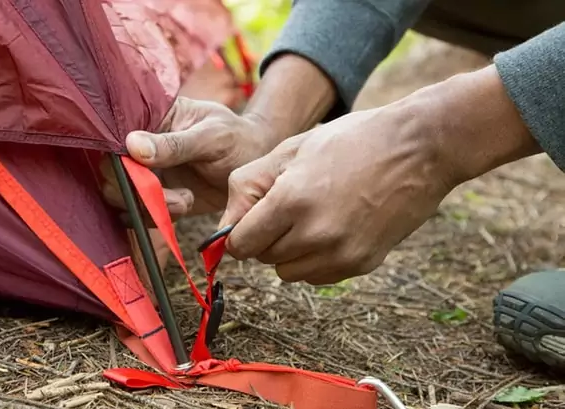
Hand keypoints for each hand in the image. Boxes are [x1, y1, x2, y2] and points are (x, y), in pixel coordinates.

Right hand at [101, 97, 276, 217]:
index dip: (119, 160)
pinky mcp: (153, 197)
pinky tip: (183, 207)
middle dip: (139, 191)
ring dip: (152, 207)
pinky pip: (137, 214)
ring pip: (123, 197)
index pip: (114, 137)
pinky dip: (156, 218)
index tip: (142, 172)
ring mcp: (145, 173)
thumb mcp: (211, 136)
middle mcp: (139, 146)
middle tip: (175, 198)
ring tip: (184, 202)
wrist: (253, 164)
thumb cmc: (235, 139)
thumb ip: (174, 144)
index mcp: (148, 118)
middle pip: (111, 173)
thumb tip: (132, 145)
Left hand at [217, 106, 453, 284]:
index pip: (240, 244)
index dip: (239, 231)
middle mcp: (315, 234)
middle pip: (263, 258)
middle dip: (265, 236)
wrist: (419, 148)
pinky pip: (317, 276)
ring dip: (289, 251)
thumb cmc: (351, 141)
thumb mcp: (291, 149)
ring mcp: (341, 253)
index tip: (250, 219)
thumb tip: (224, 226)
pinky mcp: (362, 264)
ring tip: (311, 216)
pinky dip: (314, 259)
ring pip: (288, 272)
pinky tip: (332, 227)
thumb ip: (248, 186)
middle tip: (288, 206)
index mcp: (292, 201)